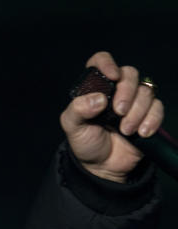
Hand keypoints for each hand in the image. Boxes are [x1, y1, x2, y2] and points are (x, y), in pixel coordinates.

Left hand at [59, 51, 164, 182]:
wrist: (102, 166)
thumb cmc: (85, 142)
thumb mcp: (72, 127)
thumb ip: (77, 110)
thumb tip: (98, 99)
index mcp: (95, 88)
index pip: (101, 61)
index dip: (107, 63)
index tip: (112, 76)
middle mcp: (116, 90)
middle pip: (130, 74)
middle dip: (127, 92)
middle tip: (118, 112)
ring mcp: (134, 101)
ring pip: (146, 90)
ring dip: (137, 111)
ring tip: (125, 130)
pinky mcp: (148, 114)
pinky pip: (158, 107)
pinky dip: (151, 119)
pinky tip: (141, 133)